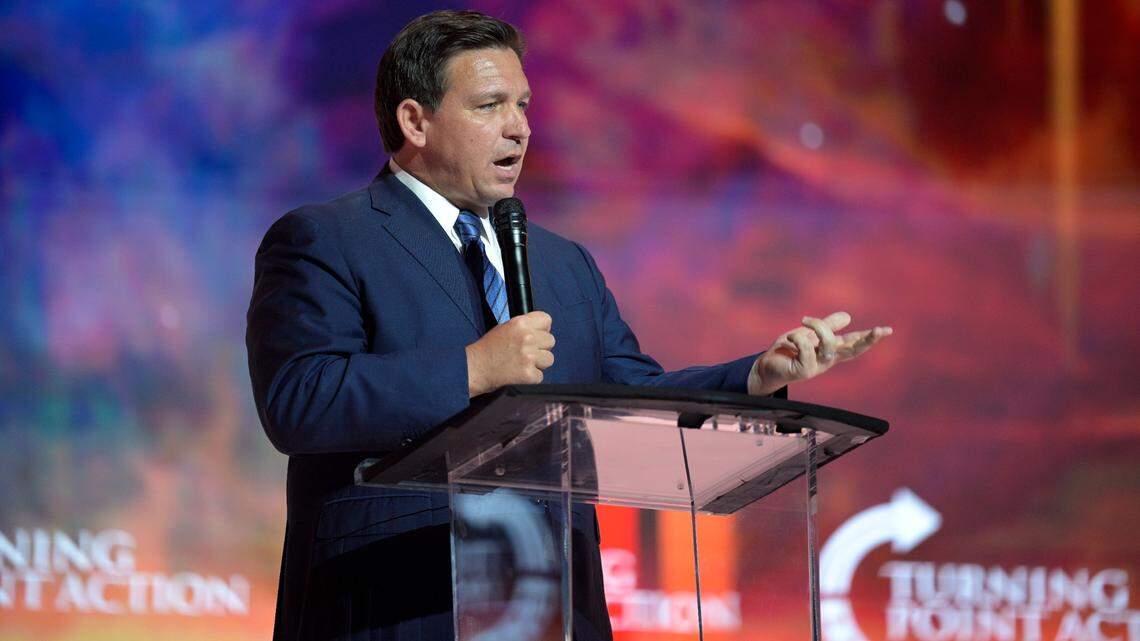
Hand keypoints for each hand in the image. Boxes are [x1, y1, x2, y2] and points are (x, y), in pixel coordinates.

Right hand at [465, 311, 555, 396]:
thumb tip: (541, 330)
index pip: (547, 320)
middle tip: (526, 352)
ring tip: (522, 363)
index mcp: (520, 323)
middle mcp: (527, 337)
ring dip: (539, 363)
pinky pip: (540, 376)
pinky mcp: (528, 373)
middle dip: (541, 348)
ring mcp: (529, 356)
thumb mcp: (505, 328)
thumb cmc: (488, 349)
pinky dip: (531, 377)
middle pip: (551, 341)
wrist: (475, 368)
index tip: (537, 335)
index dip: (543, 329)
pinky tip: (518, 373)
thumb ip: (524, 327)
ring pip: (549, 359)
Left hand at [747, 311, 891, 394]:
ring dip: (817, 326)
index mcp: (830, 352)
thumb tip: (848, 316)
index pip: (853, 343)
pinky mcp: (804, 371)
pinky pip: (807, 347)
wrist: (765, 366)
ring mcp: (816, 367)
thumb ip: (827, 326)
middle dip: (867, 340)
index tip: (887, 330)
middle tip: (879, 330)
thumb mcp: (808, 333)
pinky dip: (797, 337)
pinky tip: (788, 339)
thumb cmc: (787, 350)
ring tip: (803, 320)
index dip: (869, 337)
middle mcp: (827, 361)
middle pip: (852, 351)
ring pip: (829, 344)